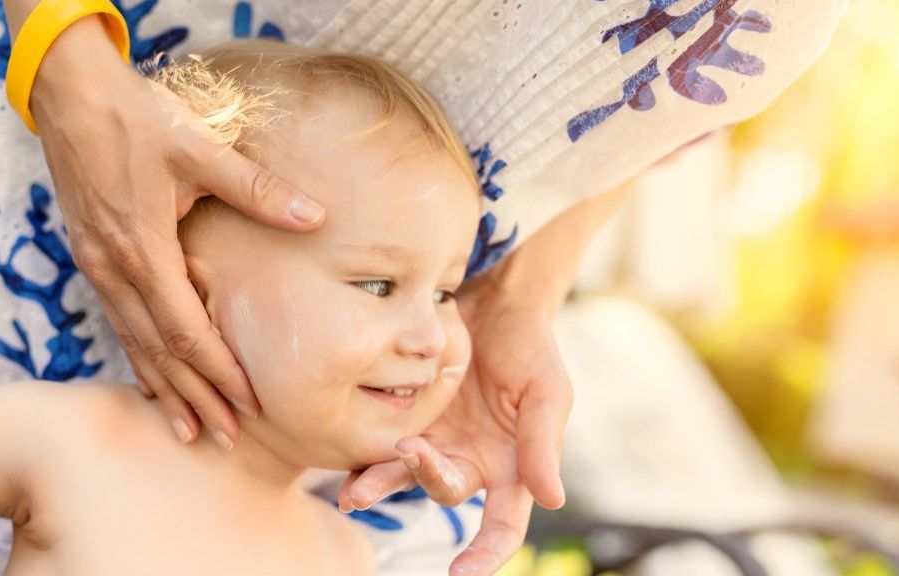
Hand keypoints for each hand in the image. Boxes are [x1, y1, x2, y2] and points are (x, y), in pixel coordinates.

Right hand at [30, 17, 324, 447]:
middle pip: (159, 351)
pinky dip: (137, 355)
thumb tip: (314, 216)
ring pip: (134, 342)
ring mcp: (98, 265)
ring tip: (187, 428)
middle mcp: (116, 269)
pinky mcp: (91, 255)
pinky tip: (150, 378)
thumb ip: (256, 189)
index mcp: (144, 249)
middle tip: (225, 437)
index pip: (186, 331)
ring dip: (163, 387)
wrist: (70, 93)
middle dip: (195, 396)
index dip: (219, 371)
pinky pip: (117, 320)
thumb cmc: (137, 118)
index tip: (250, 404)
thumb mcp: (200, 149)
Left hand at [337, 272, 572, 575]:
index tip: (465, 574)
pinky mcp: (404, 414)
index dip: (487, 554)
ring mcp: (434, 439)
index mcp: (509, 466)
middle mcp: (468, 461)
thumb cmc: (530, 347)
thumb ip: (543, 444)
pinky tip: (345, 461)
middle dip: (427, 481)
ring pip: (403, 477)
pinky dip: (364, 456)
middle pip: (444, 493)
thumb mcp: (548, 391)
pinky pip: (381, 445)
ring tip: (354, 493)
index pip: (502, 525)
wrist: (494, 301)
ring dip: (380, 485)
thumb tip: (553, 501)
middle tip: (413, 452)